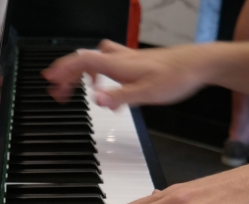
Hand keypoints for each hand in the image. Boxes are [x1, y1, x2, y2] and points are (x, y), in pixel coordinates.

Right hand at [42, 40, 214, 109]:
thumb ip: (118, 98)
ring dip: (85, 72)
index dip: (63, 69)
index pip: (82, 62)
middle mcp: (121, 59)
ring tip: (80, 87)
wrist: (199, 64)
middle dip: (68, 74)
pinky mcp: (138, 64)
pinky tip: (111, 89)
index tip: (49, 79)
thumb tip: (95, 100)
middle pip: (86, 60)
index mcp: (118, 65)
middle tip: (58, 88)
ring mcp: (129, 60)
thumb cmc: (176, 77)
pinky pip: (112, 65)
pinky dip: (103, 74)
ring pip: (99, 59)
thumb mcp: (146, 94)